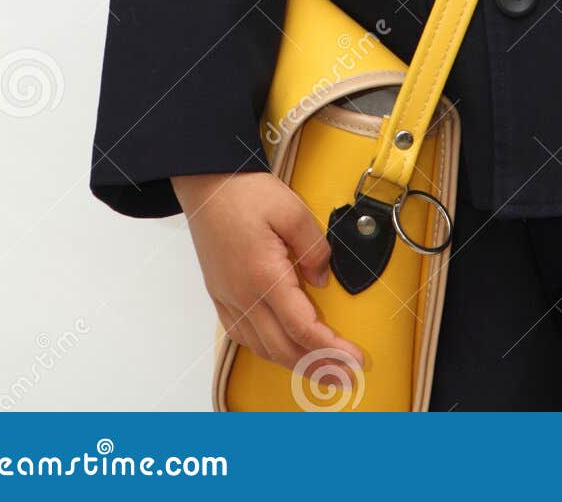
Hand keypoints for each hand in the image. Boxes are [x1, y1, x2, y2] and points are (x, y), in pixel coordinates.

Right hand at [171, 171, 364, 379]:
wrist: (206, 183)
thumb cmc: (245, 192)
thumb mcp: (292, 209)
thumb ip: (315, 247)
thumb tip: (323, 280)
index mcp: (263, 276)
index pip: (302, 328)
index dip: (331, 349)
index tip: (355, 360)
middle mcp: (243, 295)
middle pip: (284, 348)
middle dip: (319, 368)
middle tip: (346, 377)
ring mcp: (228, 298)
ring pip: (263, 348)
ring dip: (295, 364)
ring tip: (322, 371)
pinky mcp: (220, 295)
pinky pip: (244, 336)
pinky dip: (268, 351)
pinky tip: (283, 351)